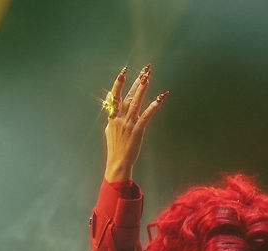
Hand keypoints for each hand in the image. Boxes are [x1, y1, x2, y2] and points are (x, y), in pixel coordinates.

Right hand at [103, 64, 167, 181]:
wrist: (117, 162)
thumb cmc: (115, 148)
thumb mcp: (109, 131)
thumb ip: (111, 120)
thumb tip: (111, 113)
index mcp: (112, 117)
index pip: (115, 96)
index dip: (119, 83)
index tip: (124, 72)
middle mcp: (120, 118)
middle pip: (128, 96)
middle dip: (136, 82)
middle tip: (144, 70)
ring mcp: (128, 123)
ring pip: (135, 103)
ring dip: (142, 89)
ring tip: (147, 78)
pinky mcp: (137, 130)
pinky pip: (146, 116)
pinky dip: (153, 107)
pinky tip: (159, 98)